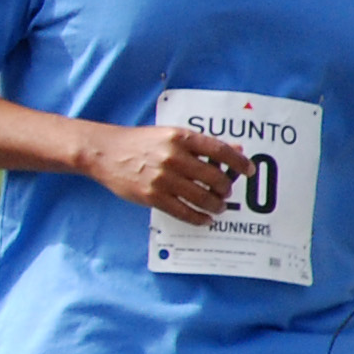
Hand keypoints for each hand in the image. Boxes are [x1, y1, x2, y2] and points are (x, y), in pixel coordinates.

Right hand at [87, 123, 250, 225]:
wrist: (105, 152)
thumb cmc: (140, 143)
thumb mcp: (171, 135)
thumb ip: (201, 144)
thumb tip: (234, 151)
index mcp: (180, 137)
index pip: (219, 151)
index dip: (238, 163)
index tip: (249, 171)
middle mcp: (173, 157)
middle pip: (214, 177)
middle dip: (226, 188)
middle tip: (226, 192)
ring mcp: (163, 178)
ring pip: (202, 197)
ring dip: (216, 205)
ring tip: (218, 207)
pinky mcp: (153, 196)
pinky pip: (184, 211)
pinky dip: (199, 218)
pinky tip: (204, 218)